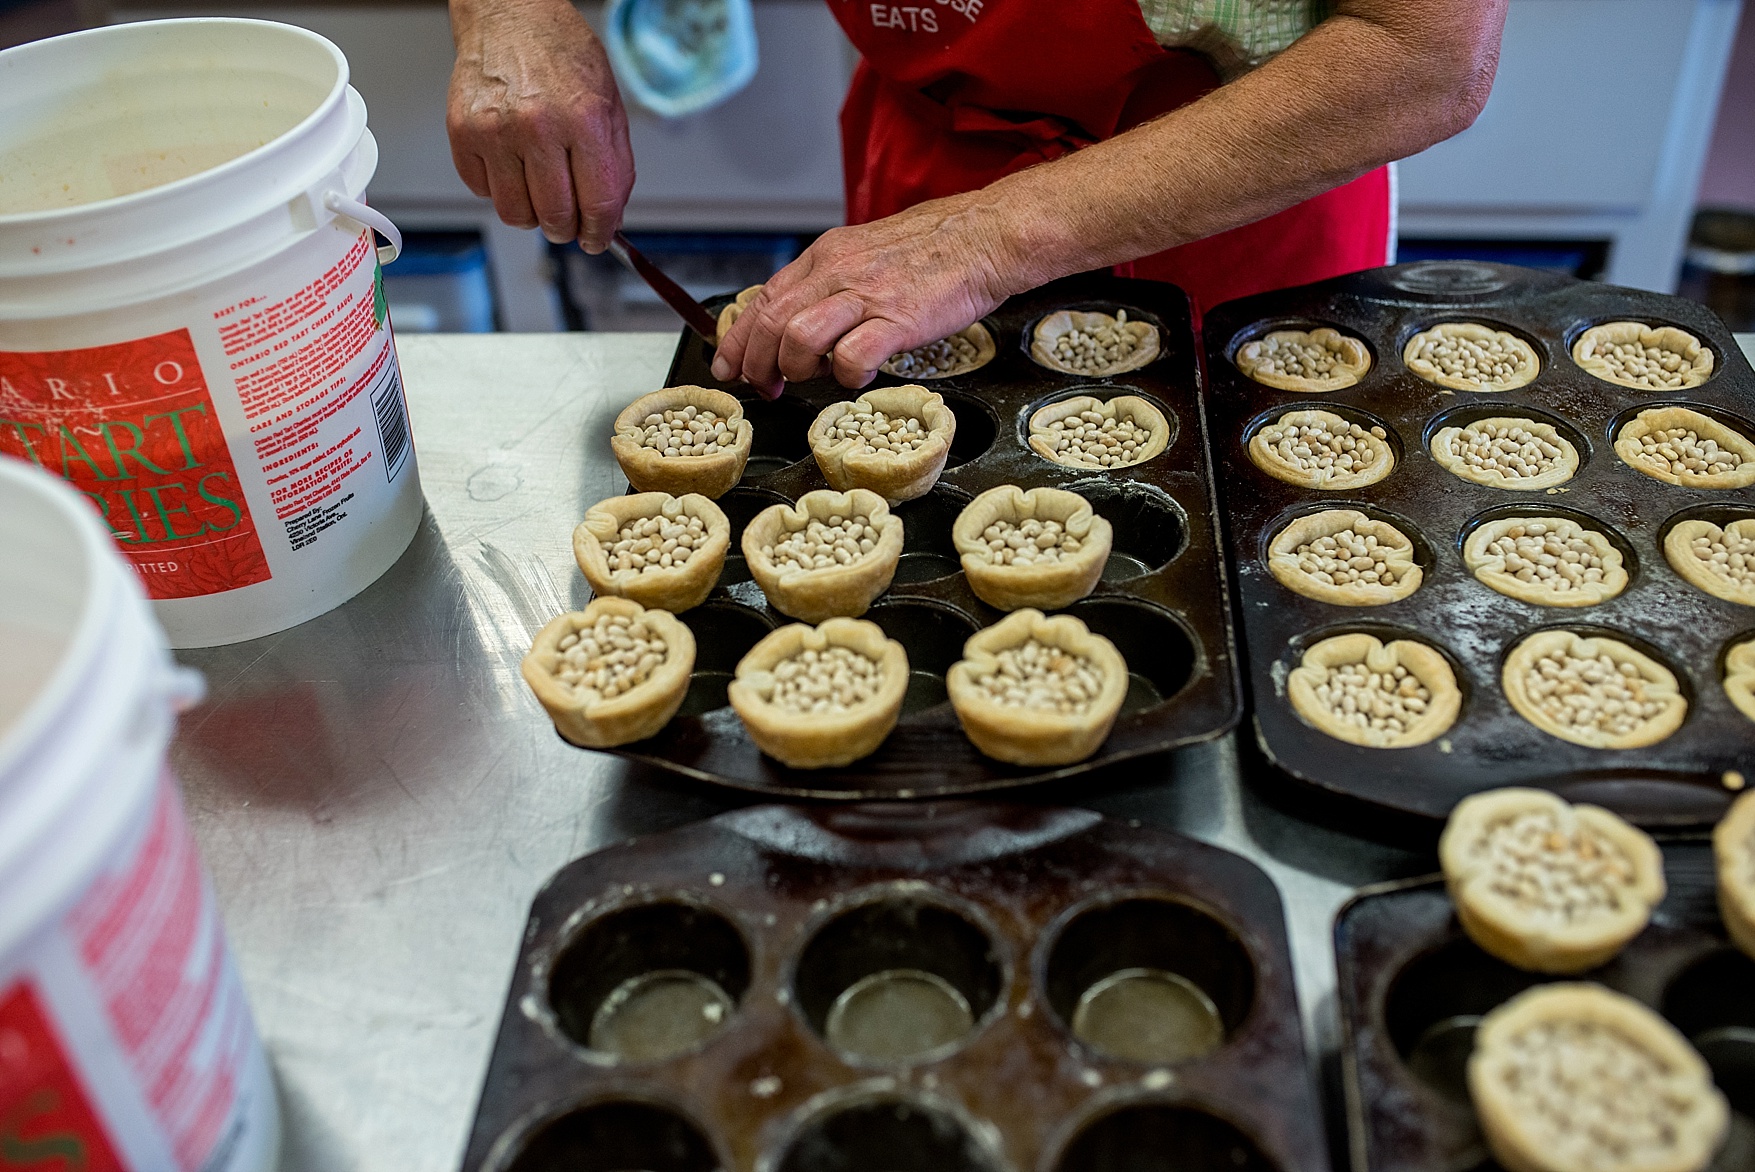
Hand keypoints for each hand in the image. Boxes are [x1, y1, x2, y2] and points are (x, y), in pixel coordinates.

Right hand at [447, 0, 634, 251]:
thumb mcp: (608, 105)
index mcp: (583, 118)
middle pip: (555, 216)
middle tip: (568, 220)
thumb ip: (613, 166)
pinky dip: (500, 189)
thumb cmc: (561, 55)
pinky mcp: (463, 133)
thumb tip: (608, 219)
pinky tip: (512, 165)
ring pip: (515, 213)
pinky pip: (482, 191)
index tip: (596, 239)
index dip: (599, 232)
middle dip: (566, 228)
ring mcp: (495, 131)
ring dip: (531, 214)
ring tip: (539, 191)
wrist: (511, 16)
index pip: (597, 203)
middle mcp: (537, 126)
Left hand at [711, 192, 1021, 393]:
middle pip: (772, 321)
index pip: (765, 298)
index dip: (739, 338)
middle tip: (764, 388)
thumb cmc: (936, 248)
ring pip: (799, 336)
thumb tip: (805, 319)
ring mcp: (867, 294)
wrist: (986, 235)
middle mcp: (838, 271)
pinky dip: (847, 375)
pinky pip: (853, 356)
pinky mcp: (899, 319)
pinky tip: (860, 376)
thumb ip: (834, 283)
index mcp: (827, 255)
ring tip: (811, 379)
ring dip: (796, 367)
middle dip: (757, 363)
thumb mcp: (868, 252)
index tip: (730, 366)